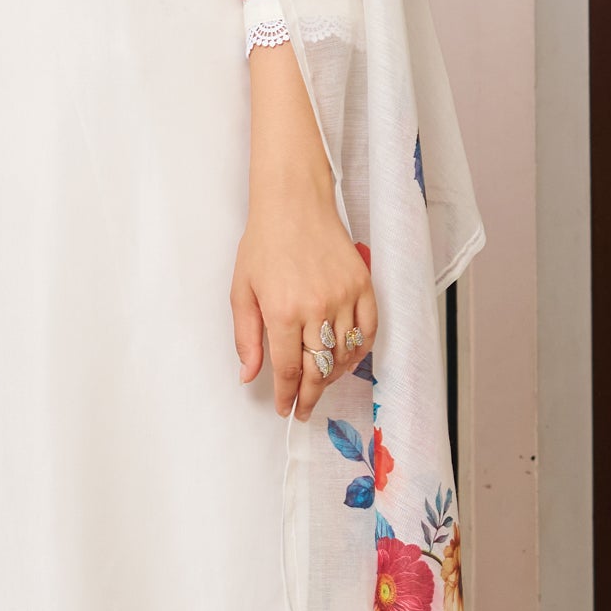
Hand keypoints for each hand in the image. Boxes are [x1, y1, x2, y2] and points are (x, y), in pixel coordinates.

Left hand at [231, 182, 375, 420]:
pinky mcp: (363, 286)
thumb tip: (249, 376)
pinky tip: (345, 359)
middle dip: (311, 396)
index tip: (286, 408)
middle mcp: (316, 308)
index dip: (288, 395)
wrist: (294, 203)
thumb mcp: (242, 291)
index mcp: (282, 311)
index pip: (289, 370)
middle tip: (304, 408)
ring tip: (320, 382)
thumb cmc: (264, 243)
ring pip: (344, 355)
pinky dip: (359, 352)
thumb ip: (246, 337)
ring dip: (332, 376)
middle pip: (318, 369)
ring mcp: (343, 297)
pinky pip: (368, 332)